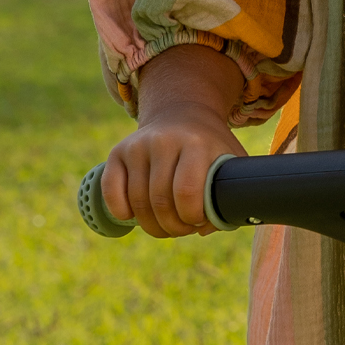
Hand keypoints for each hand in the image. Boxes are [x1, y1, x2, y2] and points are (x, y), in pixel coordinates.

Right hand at [102, 44, 246, 237]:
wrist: (182, 114)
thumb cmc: (212, 148)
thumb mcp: (232, 162)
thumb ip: (232, 195)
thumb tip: (205, 229)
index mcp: (197, 145)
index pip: (187, 192)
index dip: (191, 218)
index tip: (198, 222)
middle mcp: (164, 142)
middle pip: (161, 201)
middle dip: (173, 227)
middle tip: (183, 230)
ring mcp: (138, 145)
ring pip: (138, 201)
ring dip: (152, 225)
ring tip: (166, 227)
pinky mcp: (119, 151)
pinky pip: (111, 189)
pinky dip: (120, 210)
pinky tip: (132, 216)